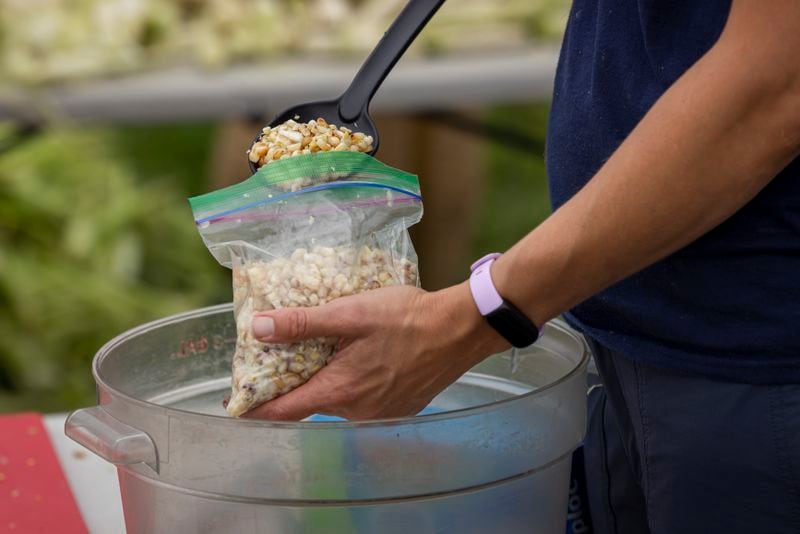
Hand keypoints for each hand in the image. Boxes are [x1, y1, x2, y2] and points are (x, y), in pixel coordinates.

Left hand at [242, 282, 508, 420]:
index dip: (255, 406)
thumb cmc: (408, 318)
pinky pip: (364, 399)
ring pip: (339, 399)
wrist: (461, 329)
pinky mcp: (398, 407)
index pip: (283, 411)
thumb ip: (303, 324)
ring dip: (329, 377)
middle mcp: (357, 411)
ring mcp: (380, 413)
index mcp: (340, 391)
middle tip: (287, 352)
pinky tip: (364, 355)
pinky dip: (355, 380)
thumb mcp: (350, 313)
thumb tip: (258, 329)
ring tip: (331, 346)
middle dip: (296, 380)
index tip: (235, 402)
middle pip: (311, 401)